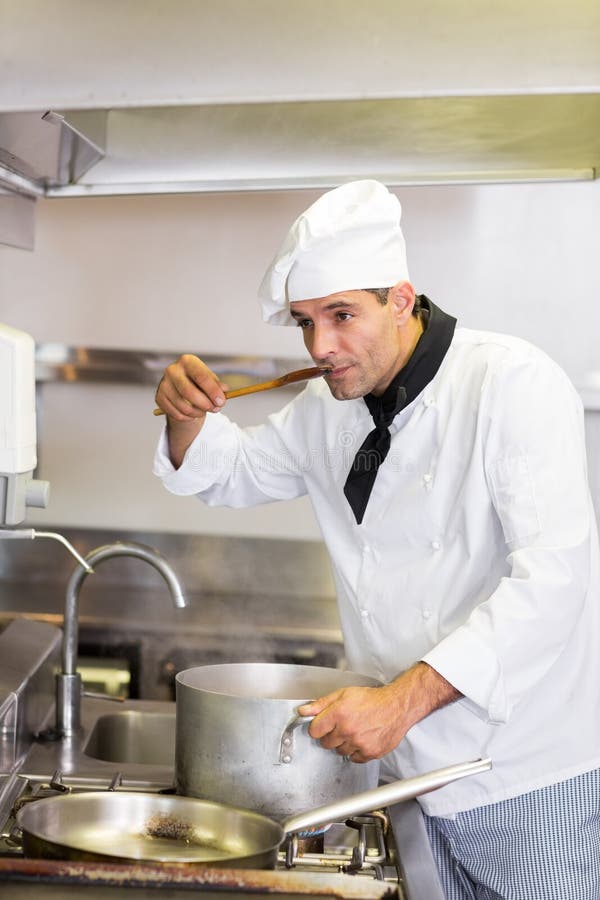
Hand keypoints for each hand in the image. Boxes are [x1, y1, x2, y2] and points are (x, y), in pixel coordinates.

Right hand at [155, 354, 227, 421]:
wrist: (181, 388)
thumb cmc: (199, 382)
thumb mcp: (210, 380)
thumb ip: (217, 385)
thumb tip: (224, 390)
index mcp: (187, 361)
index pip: (200, 376)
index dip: (212, 391)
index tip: (221, 401)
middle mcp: (172, 370)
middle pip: (189, 392)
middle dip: (205, 404)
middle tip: (215, 409)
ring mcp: (164, 384)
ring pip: (183, 406)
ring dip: (198, 413)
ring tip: (205, 411)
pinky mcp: (159, 398)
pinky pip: (177, 414)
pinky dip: (188, 417)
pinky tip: (193, 413)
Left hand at [298, 663, 460, 762]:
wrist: (396, 707)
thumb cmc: (372, 699)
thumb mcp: (343, 694)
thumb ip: (321, 704)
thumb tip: (303, 711)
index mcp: (339, 713)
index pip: (314, 730)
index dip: (318, 727)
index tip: (323, 725)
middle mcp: (347, 730)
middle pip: (326, 743)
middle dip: (331, 735)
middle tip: (342, 726)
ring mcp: (359, 743)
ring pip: (340, 751)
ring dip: (344, 744)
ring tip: (355, 731)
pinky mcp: (370, 753)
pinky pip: (354, 758)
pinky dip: (357, 751)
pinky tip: (363, 739)